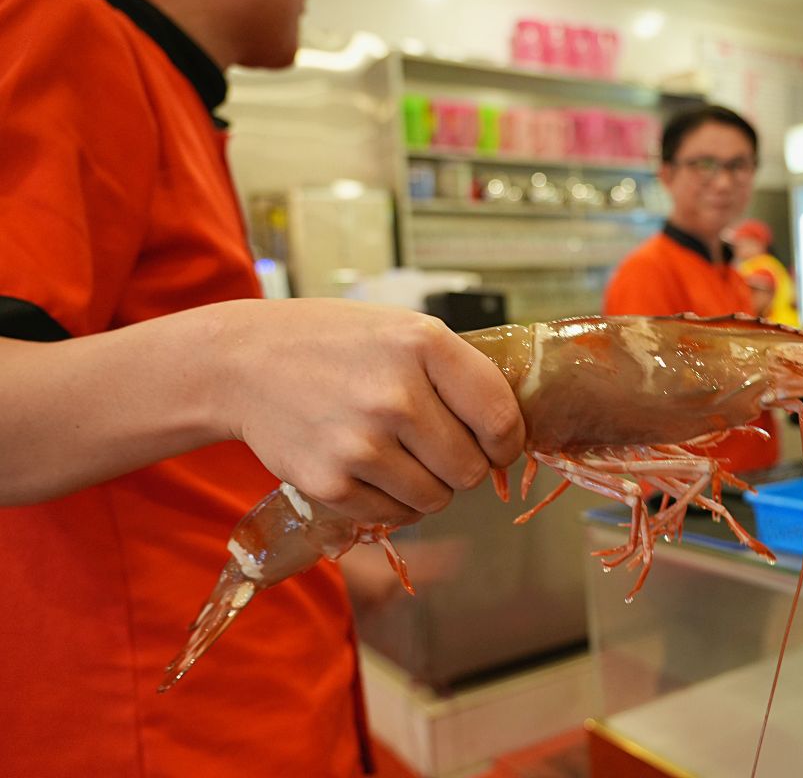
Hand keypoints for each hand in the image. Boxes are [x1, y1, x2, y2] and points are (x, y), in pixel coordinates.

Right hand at [213, 299, 524, 525]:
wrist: (243, 362)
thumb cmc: (337, 344)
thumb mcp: (404, 331)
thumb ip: (460, 373)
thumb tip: (515, 432)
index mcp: (423, 345)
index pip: (501, 419)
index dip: (508, 443)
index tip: (498, 445)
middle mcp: (395, 395)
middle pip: (471, 469)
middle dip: (463, 465)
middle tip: (436, 446)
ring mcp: (360, 443)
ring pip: (436, 499)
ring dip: (428, 486)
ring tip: (398, 453)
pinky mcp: (331, 482)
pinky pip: (394, 515)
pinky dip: (391, 501)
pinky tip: (368, 467)